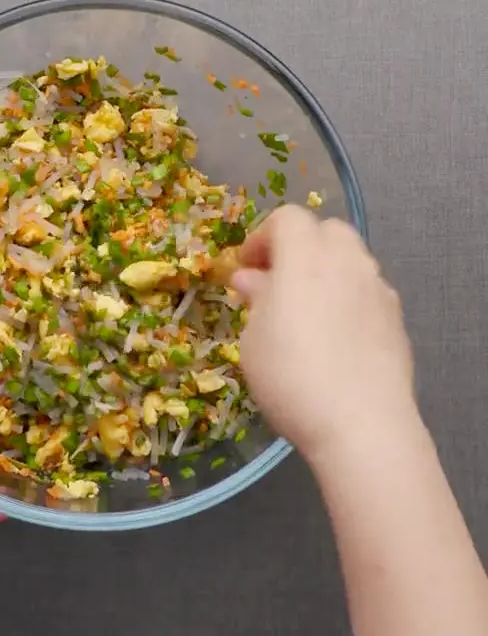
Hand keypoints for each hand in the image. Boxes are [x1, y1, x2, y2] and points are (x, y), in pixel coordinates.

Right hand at [230, 205, 415, 458]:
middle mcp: (349, 262)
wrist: (361, 425)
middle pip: (325, 230)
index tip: (245, 267)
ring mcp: (378, 289)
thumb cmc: (291, 376)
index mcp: (306, 257)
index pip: (287, 218)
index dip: (261, 237)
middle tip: (275, 280)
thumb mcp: (254, 338)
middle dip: (297, 246)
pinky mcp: (397, 318)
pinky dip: (346, 296)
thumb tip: (252, 278)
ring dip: (324, 270)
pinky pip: (367, 290)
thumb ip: (256, 298)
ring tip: (305, 309)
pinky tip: (335, 334)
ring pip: (351, 259)